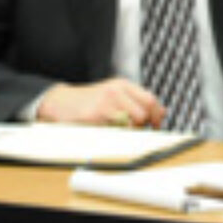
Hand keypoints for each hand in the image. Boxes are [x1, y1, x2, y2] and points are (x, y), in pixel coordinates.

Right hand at [34, 78, 165, 129]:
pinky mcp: (92, 117)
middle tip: (133, 130)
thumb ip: (138, 101)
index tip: (156, 125)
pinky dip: (113, 137)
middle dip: (141, 127)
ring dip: (127, 133)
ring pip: (129, 125)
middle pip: (142, 114)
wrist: (60, 102)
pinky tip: (105, 133)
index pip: (150, 100)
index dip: (156, 115)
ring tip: (117, 131)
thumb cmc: (90, 100)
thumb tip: (162, 112)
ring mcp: (103, 104)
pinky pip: (112, 132)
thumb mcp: (115, 94)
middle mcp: (115, 92)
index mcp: (122, 85)